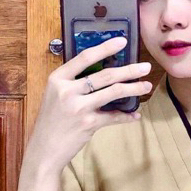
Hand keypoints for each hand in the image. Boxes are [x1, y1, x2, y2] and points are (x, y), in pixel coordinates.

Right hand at [25, 36, 153, 173]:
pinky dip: (126, 116)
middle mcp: (68, 90)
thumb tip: (100, 74)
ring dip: (133, 89)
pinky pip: (113, 116)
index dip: (105, 48)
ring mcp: (79, 107)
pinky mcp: (89, 124)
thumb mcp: (54, 96)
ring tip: (146, 85)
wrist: (44, 149)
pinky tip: (135, 115)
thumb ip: (72, 84)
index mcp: (58, 79)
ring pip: (113, 92)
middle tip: (146, 67)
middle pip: (105, 75)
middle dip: (129, 70)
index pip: (85, 57)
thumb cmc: (51, 122)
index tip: (123, 41)